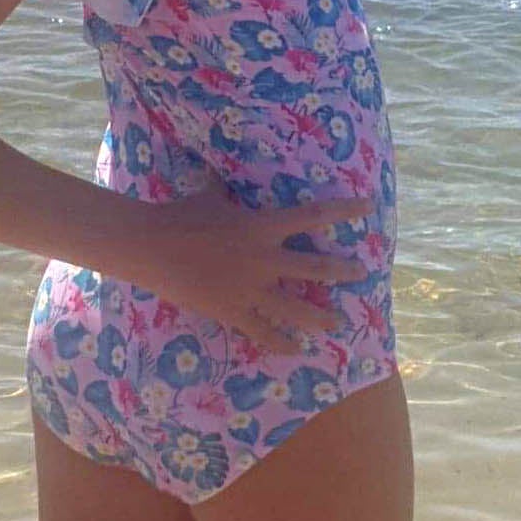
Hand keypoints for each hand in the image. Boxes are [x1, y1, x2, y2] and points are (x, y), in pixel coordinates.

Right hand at [115, 174, 372, 351]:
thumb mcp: (212, 194)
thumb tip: (233, 169)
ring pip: (294, 308)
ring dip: (319, 317)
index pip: (313, 215)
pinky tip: (297, 350)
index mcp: (262, 226)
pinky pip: (262, 331)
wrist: (152, 245)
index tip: (367, 207)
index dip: (343, 210)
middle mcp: (263, 259)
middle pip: (314, 267)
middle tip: (362, 273)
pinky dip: (281, 343)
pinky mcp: (232, 311)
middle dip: (342, 271)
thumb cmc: (182, 214)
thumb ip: (231, 189)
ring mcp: (249, 289)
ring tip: (338, 324)